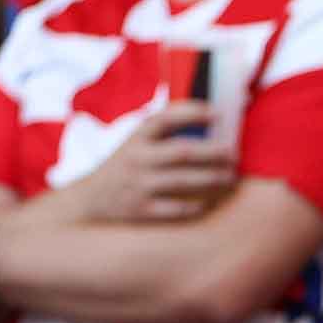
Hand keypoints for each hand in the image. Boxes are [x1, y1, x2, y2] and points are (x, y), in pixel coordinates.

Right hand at [68, 104, 237, 222]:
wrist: (89, 200)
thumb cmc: (123, 168)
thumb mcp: (134, 144)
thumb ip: (161, 134)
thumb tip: (207, 123)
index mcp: (136, 138)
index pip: (165, 118)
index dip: (193, 113)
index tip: (219, 113)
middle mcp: (137, 158)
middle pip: (182, 151)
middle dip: (213, 151)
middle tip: (233, 152)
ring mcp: (139, 185)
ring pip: (183, 180)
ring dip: (212, 177)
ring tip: (230, 176)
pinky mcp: (141, 209)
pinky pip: (176, 208)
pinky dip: (195, 204)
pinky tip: (210, 200)